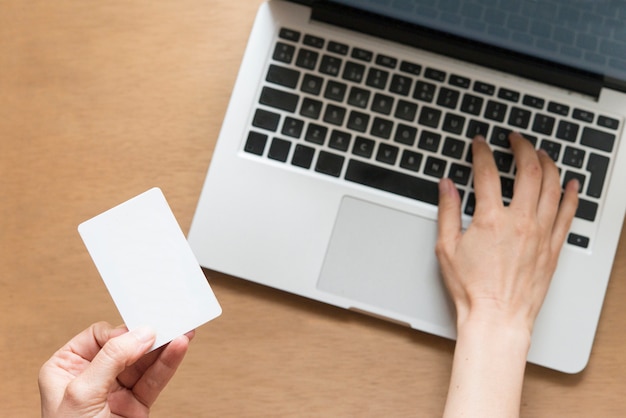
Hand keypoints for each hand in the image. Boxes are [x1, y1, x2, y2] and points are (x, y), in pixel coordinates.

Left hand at [39, 322, 193, 417]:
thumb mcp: (81, 393)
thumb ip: (111, 359)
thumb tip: (140, 333)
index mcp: (66, 368)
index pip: (99, 337)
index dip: (120, 334)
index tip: (139, 331)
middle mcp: (92, 376)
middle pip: (127, 346)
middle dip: (149, 336)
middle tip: (170, 323)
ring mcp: (115, 391)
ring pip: (145, 362)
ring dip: (165, 347)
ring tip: (182, 333)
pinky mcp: (135, 405)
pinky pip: (155, 380)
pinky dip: (168, 364)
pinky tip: (178, 349)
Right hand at [436, 132, 578, 416]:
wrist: (497, 318)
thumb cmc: (472, 289)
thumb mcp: (446, 247)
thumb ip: (447, 211)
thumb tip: (446, 185)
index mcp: (491, 220)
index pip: (487, 173)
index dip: (481, 152)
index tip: (479, 144)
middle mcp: (521, 222)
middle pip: (528, 170)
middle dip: (521, 147)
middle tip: (515, 139)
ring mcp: (541, 233)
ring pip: (552, 186)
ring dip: (547, 163)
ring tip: (540, 153)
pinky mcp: (553, 247)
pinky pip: (568, 213)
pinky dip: (571, 194)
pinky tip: (571, 183)